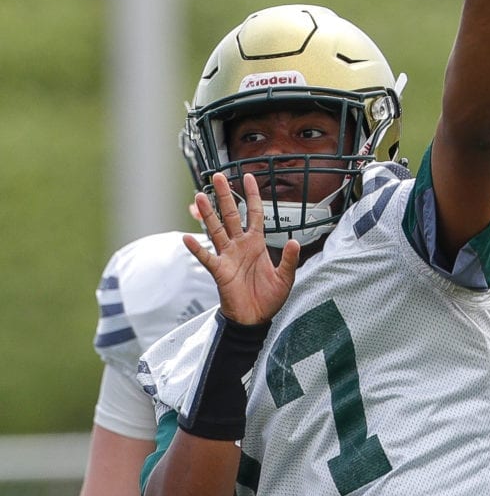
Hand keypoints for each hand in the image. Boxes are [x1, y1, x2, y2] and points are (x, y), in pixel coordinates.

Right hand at [183, 172, 299, 324]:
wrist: (255, 319)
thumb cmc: (268, 298)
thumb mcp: (285, 278)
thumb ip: (289, 259)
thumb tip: (294, 241)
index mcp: (257, 243)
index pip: (254, 213)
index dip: (252, 195)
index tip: (248, 176)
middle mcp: (240, 245)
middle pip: (231, 215)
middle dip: (225, 195)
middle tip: (218, 176)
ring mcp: (228, 256)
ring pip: (216, 230)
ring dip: (208, 214)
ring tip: (199, 196)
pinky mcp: (220, 271)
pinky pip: (207, 257)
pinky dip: (197, 248)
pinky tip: (188, 237)